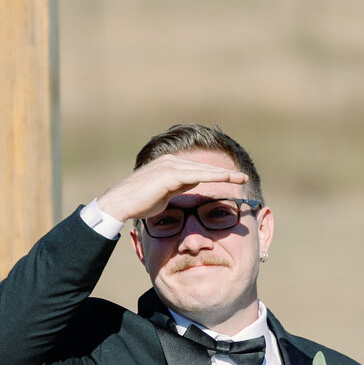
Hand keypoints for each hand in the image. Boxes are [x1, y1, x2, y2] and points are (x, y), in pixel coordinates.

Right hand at [94, 154, 247, 222]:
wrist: (120, 203)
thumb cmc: (139, 203)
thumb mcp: (164, 194)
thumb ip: (178, 187)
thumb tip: (192, 186)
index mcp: (170, 165)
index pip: (199, 170)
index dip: (216, 175)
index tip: (233, 180)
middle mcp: (171, 161)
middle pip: (204, 167)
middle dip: (225, 174)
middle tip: (243, 177)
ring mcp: (170, 165)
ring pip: (203, 169)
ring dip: (223, 175)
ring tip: (241, 178)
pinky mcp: (169, 173)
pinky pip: (197, 175)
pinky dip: (213, 177)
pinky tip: (226, 179)